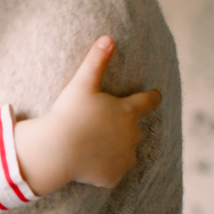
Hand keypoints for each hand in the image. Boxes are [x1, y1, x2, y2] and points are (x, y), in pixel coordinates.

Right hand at [15, 36, 161, 194]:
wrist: (58, 149)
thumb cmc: (69, 114)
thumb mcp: (81, 85)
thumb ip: (96, 61)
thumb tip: (107, 38)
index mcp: (128, 112)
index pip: (149, 101)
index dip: (153, 97)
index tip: (155, 95)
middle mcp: (132, 135)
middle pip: (133, 130)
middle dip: (122, 129)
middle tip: (101, 128)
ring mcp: (124, 157)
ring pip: (124, 153)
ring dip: (114, 150)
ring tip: (93, 147)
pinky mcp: (113, 176)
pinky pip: (110, 172)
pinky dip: (103, 169)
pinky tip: (88, 164)